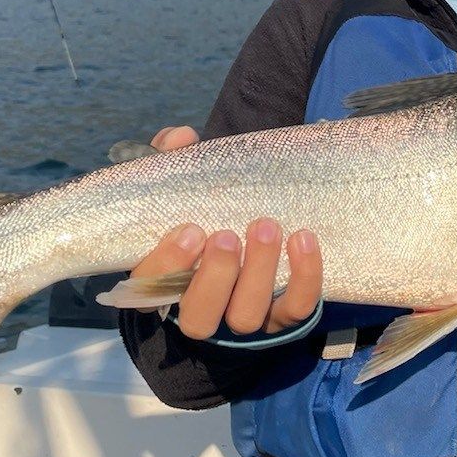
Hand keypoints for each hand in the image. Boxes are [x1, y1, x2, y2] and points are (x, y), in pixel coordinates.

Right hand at [128, 125, 322, 338]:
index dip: (168, 264)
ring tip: (267, 226)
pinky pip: (296, 308)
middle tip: (227, 235)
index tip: (189, 229)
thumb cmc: (202, 214)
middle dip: (215, 276)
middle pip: (199, 317)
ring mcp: (242, 318)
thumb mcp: (180, 187)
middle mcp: (200, 311)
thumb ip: (170, 160)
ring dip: (258, 273)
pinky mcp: (282, 316)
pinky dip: (304, 278)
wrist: (242, 238)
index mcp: (163, 284)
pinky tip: (303, 238)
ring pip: (246, 315)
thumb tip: (180, 138)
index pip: (152, 289)